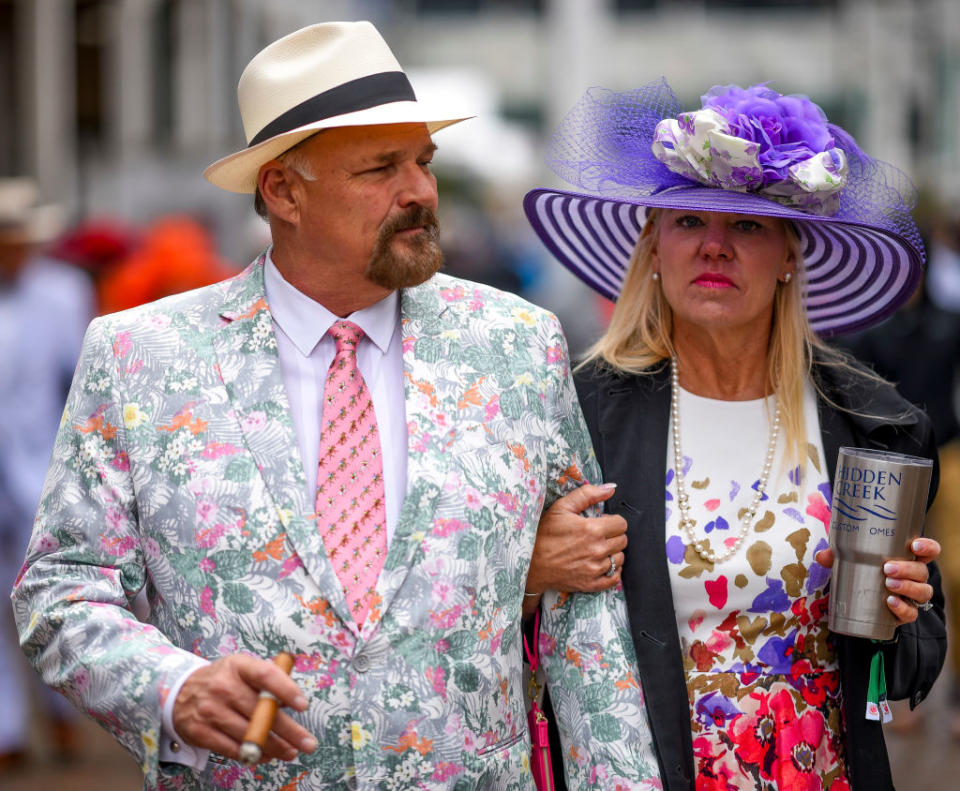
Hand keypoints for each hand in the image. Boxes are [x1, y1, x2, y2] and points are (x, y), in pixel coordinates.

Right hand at [173, 654, 316, 762]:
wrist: (179, 692)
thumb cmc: (223, 681)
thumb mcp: (242, 669)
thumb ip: (268, 679)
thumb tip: (294, 700)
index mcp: (238, 666)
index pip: (266, 675)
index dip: (287, 690)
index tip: (303, 706)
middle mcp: (223, 686)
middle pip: (261, 711)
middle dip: (289, 731)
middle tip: (307, 743)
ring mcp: (210, 710)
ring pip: (249, 734)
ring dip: (274, 747)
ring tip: (290, 752)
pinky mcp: (200, 732)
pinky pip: (233, 749)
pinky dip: (253, 755)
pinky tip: (266, 756)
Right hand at [525, 483, 626, 596]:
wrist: (529, 563)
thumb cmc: (543, 534)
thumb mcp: (561, 507)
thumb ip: (588, 494)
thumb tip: (611, 489)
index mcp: (592, 529)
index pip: (621, 524)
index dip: (612, 520)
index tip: (602, 522)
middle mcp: (597, 550)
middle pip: (622, 540)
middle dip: (613, 535)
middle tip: (598, 535)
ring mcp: (595, 569)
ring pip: (620, 558)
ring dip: (613, 552)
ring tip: (598, 549)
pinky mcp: (591, 584)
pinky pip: (614, 578)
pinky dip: (612, 571)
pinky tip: (601, 564)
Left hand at [815, 537, 939, 624]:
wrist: (863, 602)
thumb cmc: (861, 571)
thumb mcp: (849, 560)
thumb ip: (836, 555)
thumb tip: (822, 556)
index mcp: (907, 557)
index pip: (928, 550)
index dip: (927, 547)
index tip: (914, 545)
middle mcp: (915, 576)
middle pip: (922, 571)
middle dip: (907, 568)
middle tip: (888, 568)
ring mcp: (913, 595)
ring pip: (923, 591)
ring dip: (908, 587)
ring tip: (889, 585)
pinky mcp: (906, 613)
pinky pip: (912, 613)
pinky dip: (903, 608)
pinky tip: (891, 602)